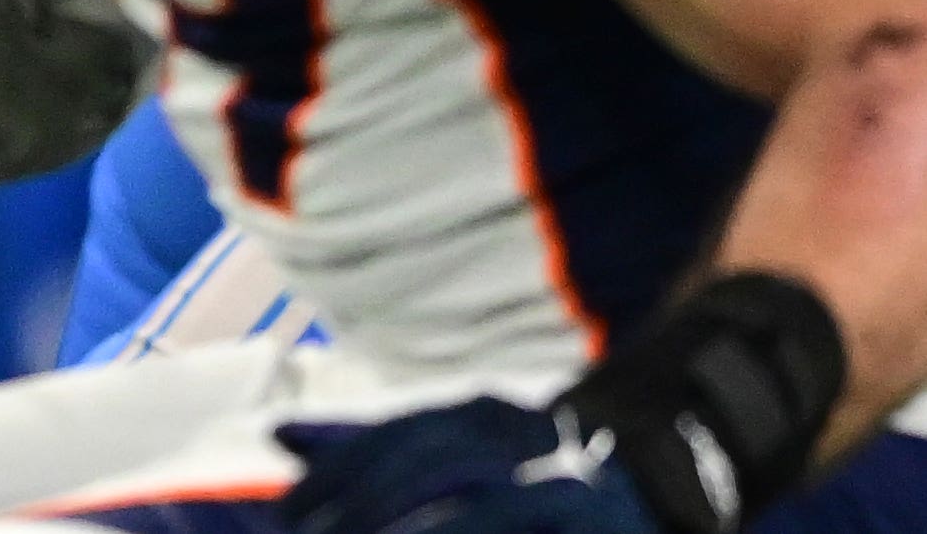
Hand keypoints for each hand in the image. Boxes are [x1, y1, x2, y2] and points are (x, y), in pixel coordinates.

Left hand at [279, 401, 658, 533]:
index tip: (285, 514)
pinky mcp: (594, 523)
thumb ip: (369, 446)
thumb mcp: (450, 454)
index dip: (337, 472)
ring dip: (413, 529)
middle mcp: (521, 435)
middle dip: (366, 505)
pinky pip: (512, 525)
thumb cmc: (527, 482)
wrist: (657, 486)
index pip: (394, 435)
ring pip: (479, 508)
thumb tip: (277, 435)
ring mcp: (565, 483)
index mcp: (477, 412)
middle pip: (430, 463)